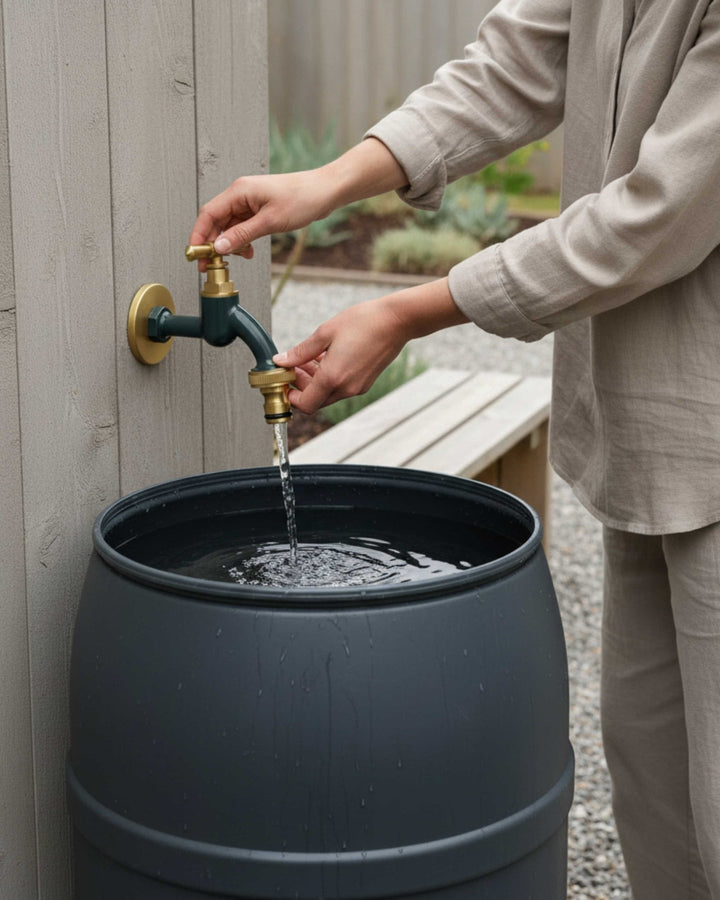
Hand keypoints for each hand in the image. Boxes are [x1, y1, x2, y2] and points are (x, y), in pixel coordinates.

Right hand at [188, 139, 407, 260]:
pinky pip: (241, 227)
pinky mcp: (258, 210)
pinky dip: (241, 241)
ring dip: (229, 244)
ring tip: (237, 259)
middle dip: (213, 244)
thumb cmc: (301, 199)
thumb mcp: (269, 222)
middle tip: (212, 265)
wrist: (324, 192)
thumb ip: (242, 235)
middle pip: (215, 221)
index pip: (208, 214)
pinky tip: (248, 251)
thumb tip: (219, 248)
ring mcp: (249, 203)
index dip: (198, 235)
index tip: (195, 255)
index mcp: (238, 192)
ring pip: (228, 226)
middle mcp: (240, 195)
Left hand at [273, 297, 408, 414]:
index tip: (285, 381)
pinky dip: (329, 377)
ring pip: (328, 394)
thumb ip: (301, 351)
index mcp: (333, 377)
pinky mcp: (365, 382)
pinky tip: (327, 357)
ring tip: (309, 357)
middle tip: (294, 365)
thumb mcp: (325, 333)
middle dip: (301, 386)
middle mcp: (346, 388)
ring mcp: (357, 387)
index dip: (291, 397)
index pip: (305, 404)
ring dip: (315, 381)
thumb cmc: (363, 322)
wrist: (397, 320)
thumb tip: (281, 361)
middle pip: (315, 400)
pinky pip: (340, 387)